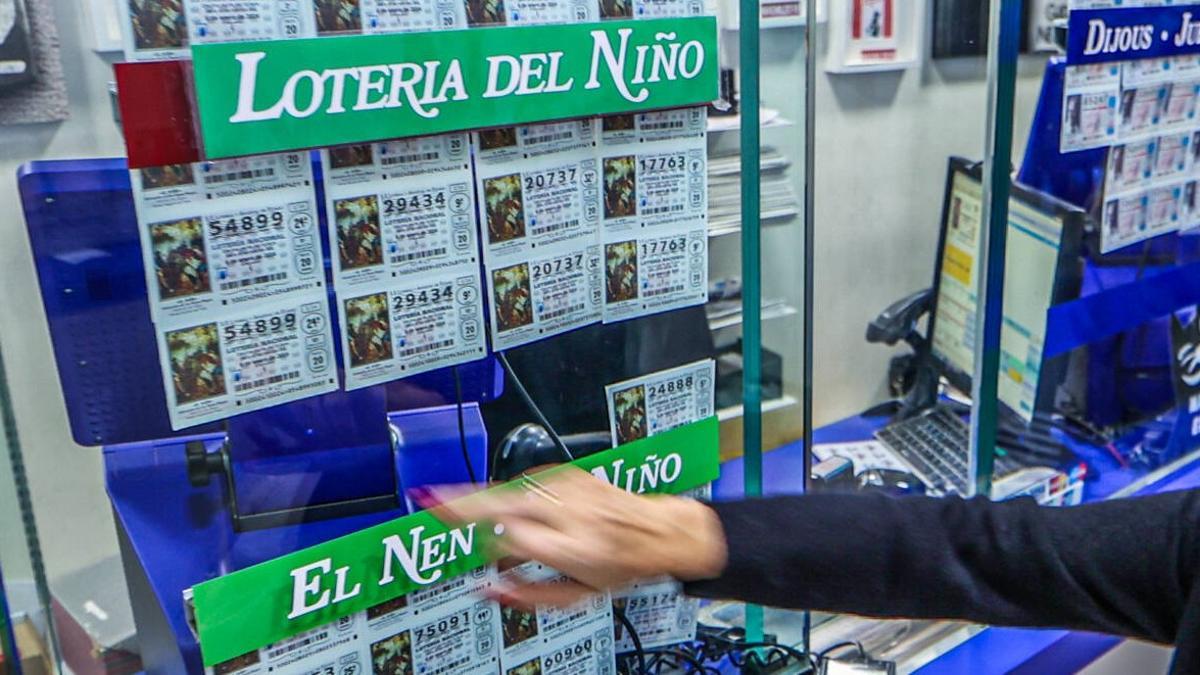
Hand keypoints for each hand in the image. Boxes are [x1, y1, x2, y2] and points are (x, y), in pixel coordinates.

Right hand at [427, 468, 726, 607]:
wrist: (656, 532)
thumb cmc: (620, 567)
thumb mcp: (578, 595)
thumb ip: (527, 596)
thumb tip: (486, 590)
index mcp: (573, 548)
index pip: (515, 537)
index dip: (489, 541)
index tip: (472, 543)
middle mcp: (570, 513)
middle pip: (505, 502)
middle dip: (463, 501)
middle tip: (429, 498)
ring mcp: (571, 488)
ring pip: (513, 487)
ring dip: (480, 493)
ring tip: (448, 496)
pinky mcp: (570, 473)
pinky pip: (528, 480)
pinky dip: (510, 490)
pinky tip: (498, 498)